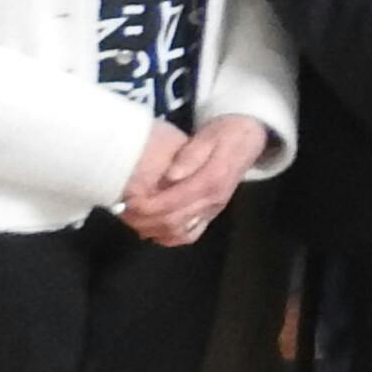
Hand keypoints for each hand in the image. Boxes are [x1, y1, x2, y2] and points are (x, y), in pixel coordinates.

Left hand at [122, 115, 266, 246]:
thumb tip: (170, 176)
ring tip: (132, 220)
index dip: (146, 205)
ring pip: (180, 232)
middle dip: (143, 220)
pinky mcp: (211, 213)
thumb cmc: (224, 134)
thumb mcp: (207, 137)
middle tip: (121, 211)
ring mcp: (213, 210)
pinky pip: (190, 234)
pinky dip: (169, 237)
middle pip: (173, 221)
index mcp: (210, 181)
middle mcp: (213, 201)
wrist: (249, 140)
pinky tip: (153, 229)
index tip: (126, 201)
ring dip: (153, 230)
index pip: (173, 202)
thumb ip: (189, 156)